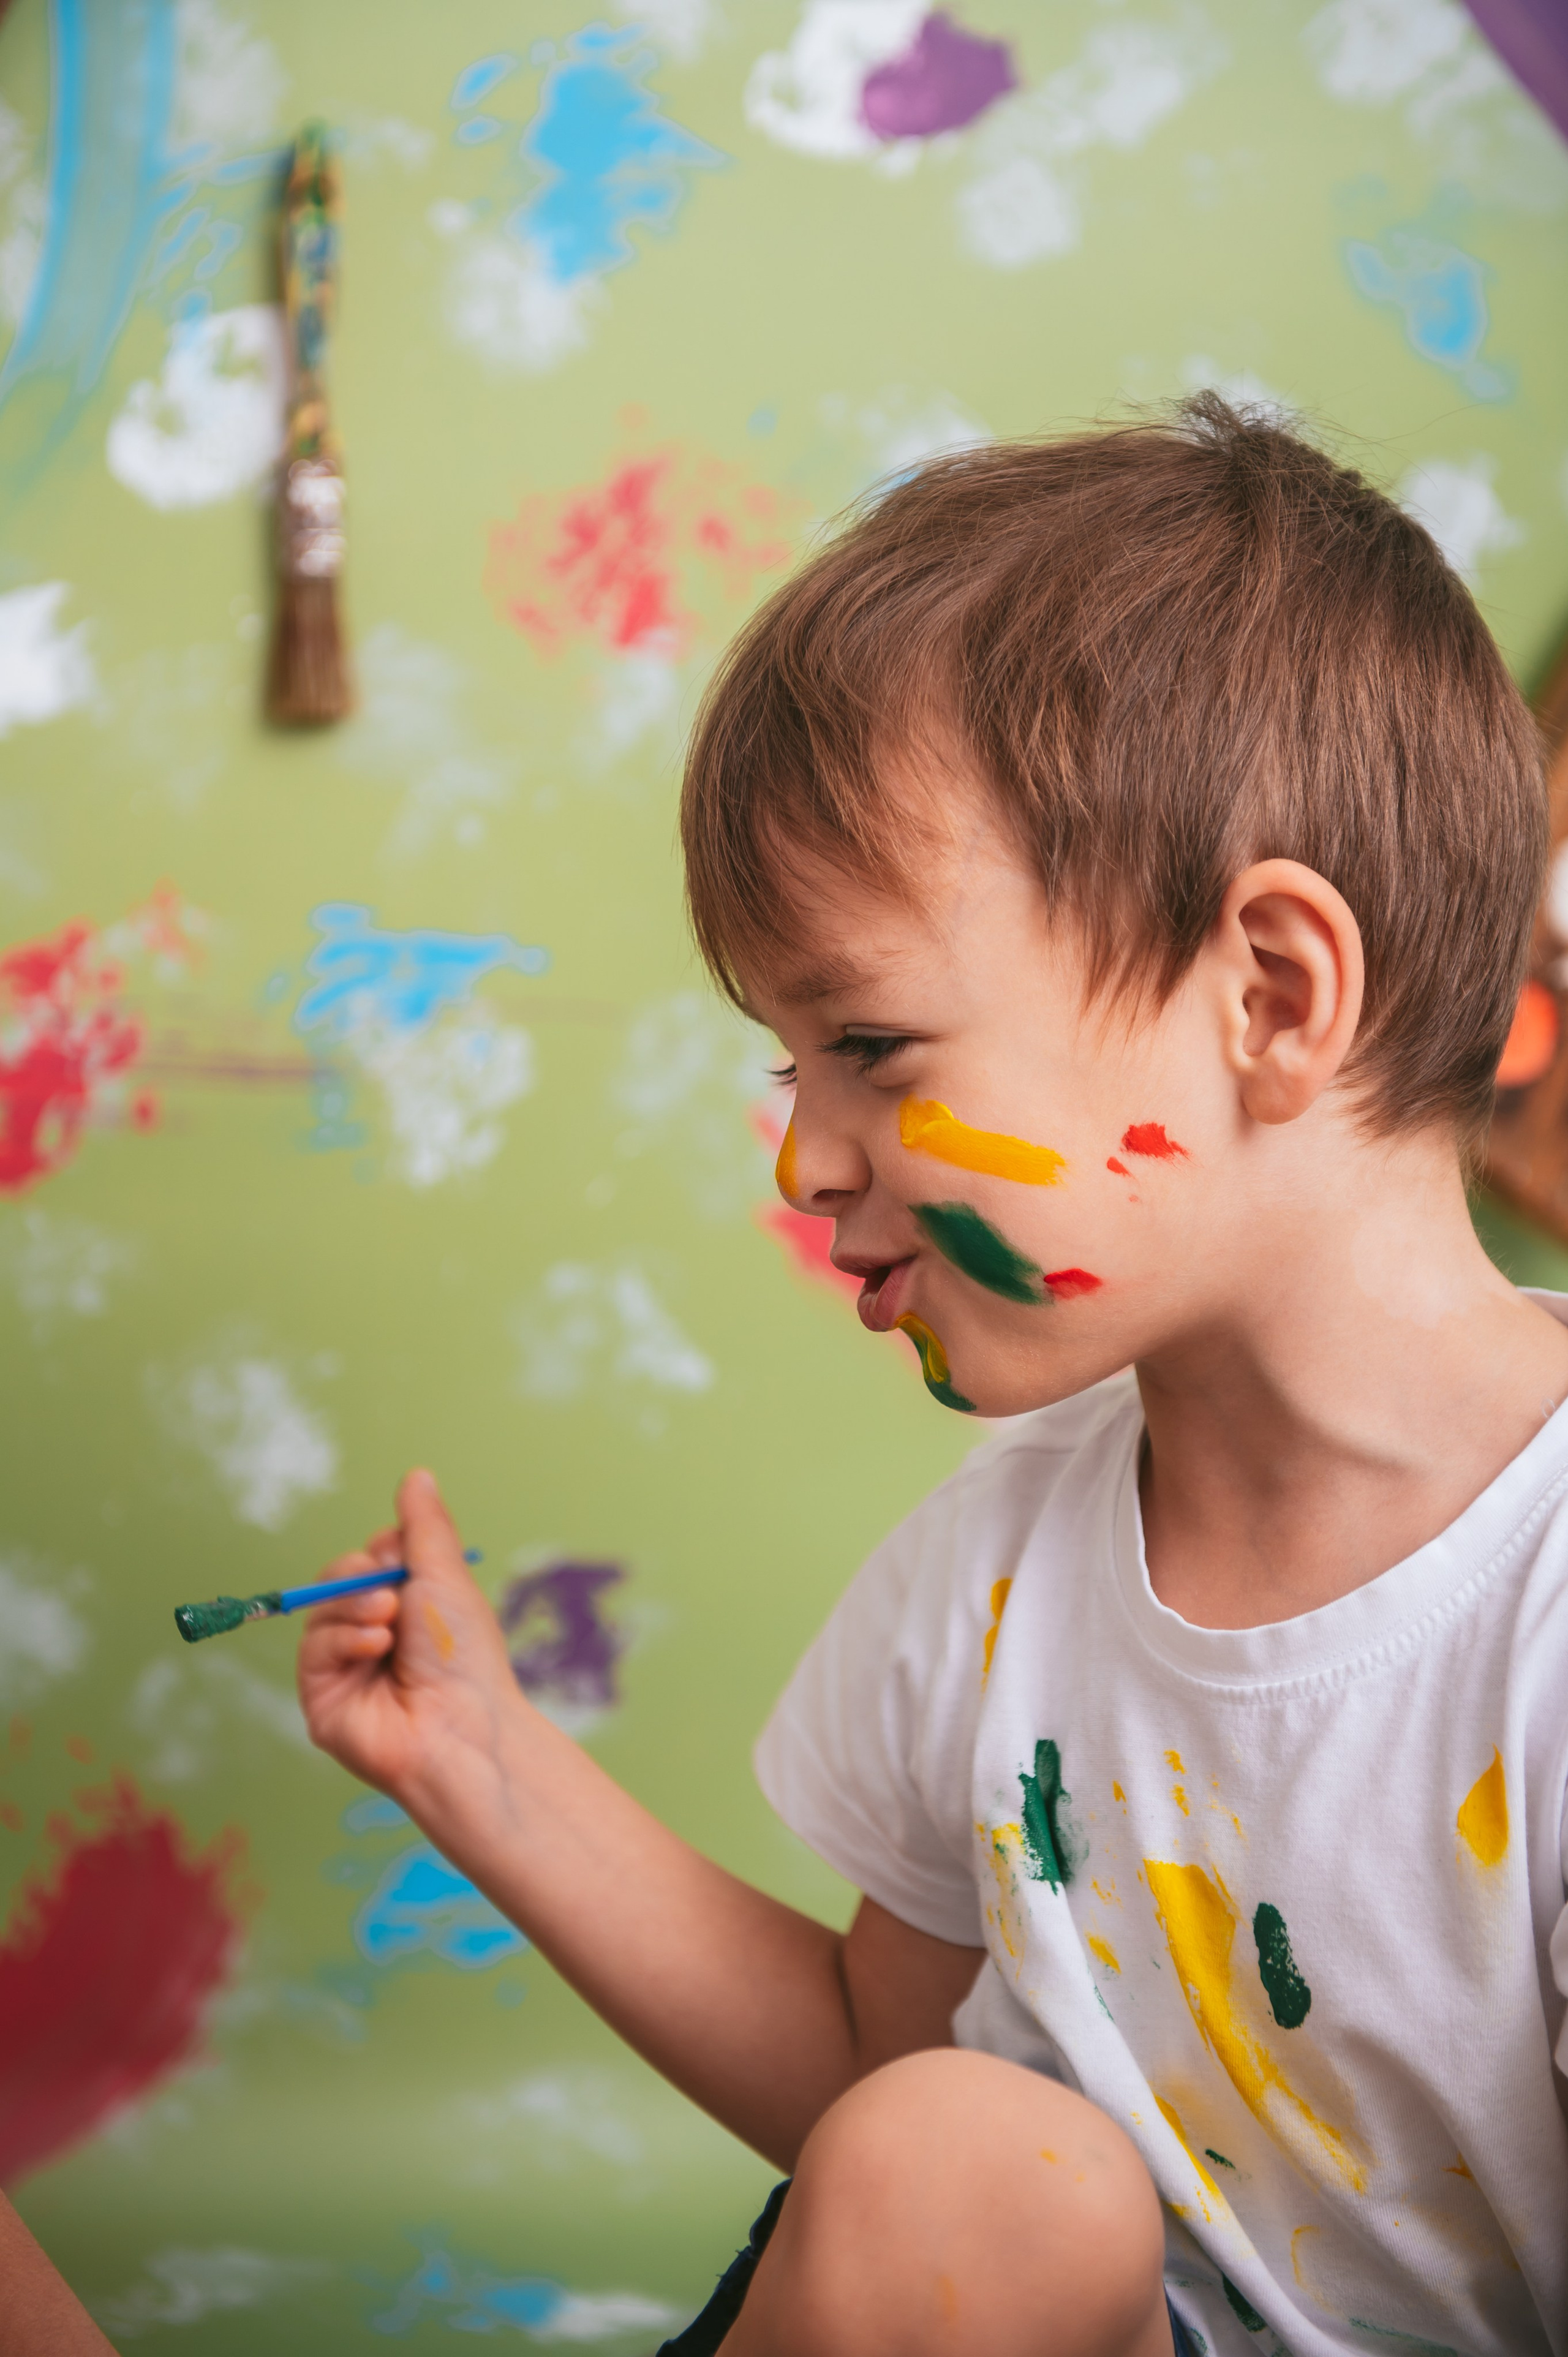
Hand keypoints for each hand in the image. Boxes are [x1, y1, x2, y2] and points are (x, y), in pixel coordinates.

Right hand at [296, 1468, 524, 1811]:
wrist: (462, 1725)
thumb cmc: (464, 1656)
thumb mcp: (445, 1577)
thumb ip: (424, 1525)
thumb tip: (417, 1475)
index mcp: (406, 1606)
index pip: (370, 1556)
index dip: (381, 1549)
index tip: (402, 1555)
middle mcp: (372, 1634)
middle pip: (337, 1578)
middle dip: (361, 1575)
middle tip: (393, 1593)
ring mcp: (345, 1667)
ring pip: (320, 1609)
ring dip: (355, 1606)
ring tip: (389, 1623)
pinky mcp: (322, 1697)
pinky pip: (312, 1649)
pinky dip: (343, 1640)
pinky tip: (374, 1649)